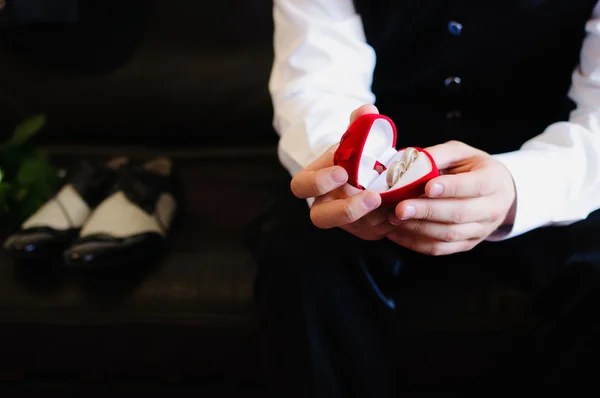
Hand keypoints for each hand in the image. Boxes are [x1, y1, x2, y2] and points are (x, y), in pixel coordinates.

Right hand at [290, 105, 395, 240]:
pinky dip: (391, 220)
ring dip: (377, 215)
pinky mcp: (365, 231)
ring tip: (398, 199)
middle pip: (321, 218)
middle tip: (374, 196)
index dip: (318, 183)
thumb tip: (367, 111)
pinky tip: (404, 206)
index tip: (343, 171)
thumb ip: (359, 123)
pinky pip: (376, 232)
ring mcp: (345, 222)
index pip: (301, 187)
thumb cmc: (355, 154)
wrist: (368, 174)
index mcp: (314, 182)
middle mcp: (324, 206)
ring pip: (356, 227)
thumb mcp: (355, 137)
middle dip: (348, 209)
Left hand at [386, 140, 516, 255]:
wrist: (498, 192)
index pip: (475, 186)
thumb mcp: (460, 153)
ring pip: (448, 234)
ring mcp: (480, 230)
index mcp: (493, 180)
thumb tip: (408, 162)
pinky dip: (416, 242)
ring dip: (418, 228)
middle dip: (427, 211)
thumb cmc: (473, 169)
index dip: (451, 188)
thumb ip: (437, 156)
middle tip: (401, 208)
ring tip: (395, 218)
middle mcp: (492, 208)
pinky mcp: (466, 244)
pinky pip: (440, 248)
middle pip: (459, 214)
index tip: (428, 187)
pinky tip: (397, 232)